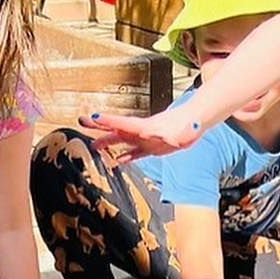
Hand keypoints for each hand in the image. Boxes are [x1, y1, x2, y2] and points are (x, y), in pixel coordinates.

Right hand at [78, 105, 204, 159]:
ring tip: (93, 146)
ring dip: (108, 143)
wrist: (197, 122)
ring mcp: (146, 139)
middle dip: (100, 127)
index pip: (123, 124)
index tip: (92, 117)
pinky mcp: (153, 148)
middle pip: (117, 130)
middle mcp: (142, 132)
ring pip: (123, 141)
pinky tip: (118, 161)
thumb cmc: (189, 124)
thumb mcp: (177, 130)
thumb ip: (166, 135)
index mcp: (145, 127)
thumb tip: (154, 135)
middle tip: (82, 122)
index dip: (108, 122)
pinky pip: (136, 153)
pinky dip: (126, 157)